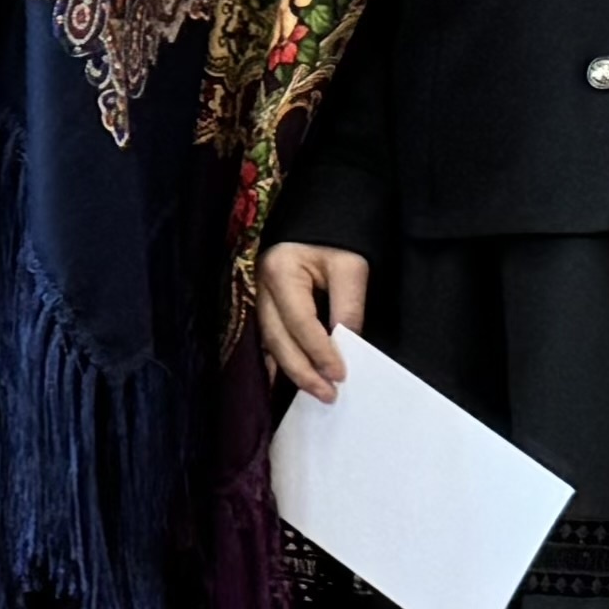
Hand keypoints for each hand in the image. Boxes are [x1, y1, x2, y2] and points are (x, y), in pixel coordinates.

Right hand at [256, 242, 369, 403]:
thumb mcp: (351, 266)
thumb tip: (348, 347)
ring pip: (268, 342)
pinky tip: (285, 380)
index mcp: (280, 271)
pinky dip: (277, 360)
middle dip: (302, 371)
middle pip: (277, 339)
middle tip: (328, 395)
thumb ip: (348, 307)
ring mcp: (257, 295)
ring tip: (314, 392)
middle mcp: (261, 286)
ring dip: (291, 370)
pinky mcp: (263, 302)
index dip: (320, 352)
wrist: (322, 213)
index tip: (340, 376)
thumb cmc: (337, 236)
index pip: (300, 323)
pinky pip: (267, 337)